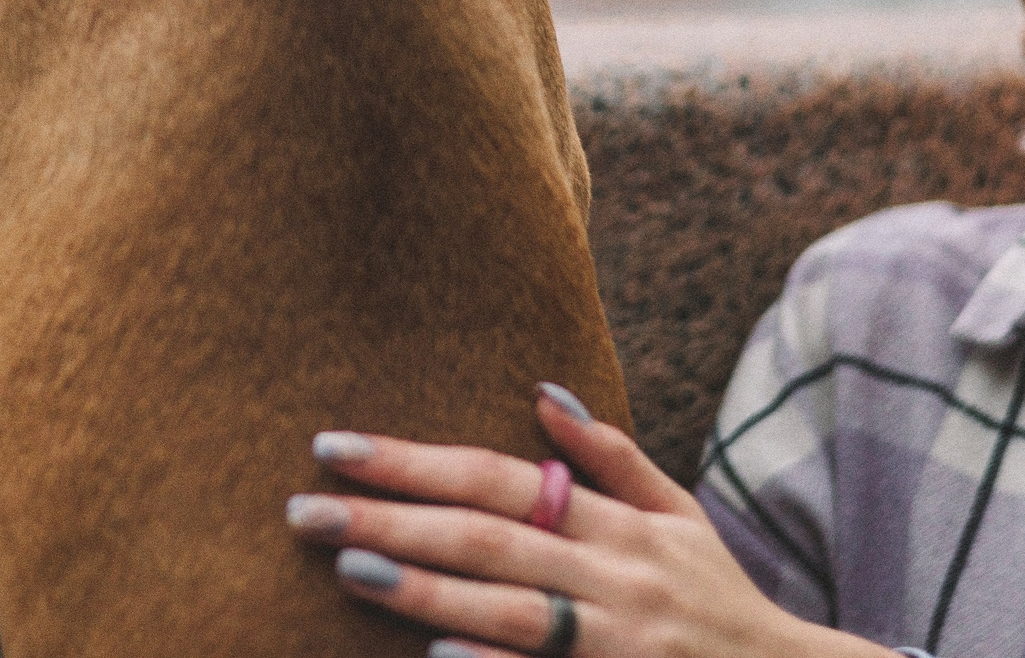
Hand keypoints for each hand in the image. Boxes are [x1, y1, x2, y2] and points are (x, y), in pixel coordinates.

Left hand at [289, 384, 884, 657]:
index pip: (501, 477)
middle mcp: (613, 576)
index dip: (416, 460)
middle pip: (490, 536)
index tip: (335, 446)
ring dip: (428, 589)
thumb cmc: (718, 601)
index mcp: (618, 525)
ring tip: (350, 565)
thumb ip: (610, 458)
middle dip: (395, 517)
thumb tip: (541, 391)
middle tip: (306, 507)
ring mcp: (615, 641)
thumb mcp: (679, 518)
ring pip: (512, 607)